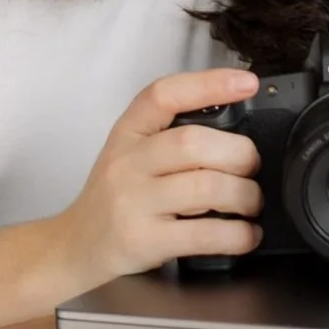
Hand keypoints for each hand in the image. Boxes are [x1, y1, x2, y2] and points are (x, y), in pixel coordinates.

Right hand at [52, 68, 264, 281]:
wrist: (76, 245)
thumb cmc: (116, 196)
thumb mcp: (131, 153)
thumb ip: (171, 135)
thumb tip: (238, 127)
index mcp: (128, 132)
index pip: (165, 95)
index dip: (209, 84)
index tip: (246, 83)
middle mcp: (127, 163)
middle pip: (194, 143)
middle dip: (240, 155)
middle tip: (251, 168)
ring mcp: (133, 203)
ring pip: (206, 188)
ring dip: (245, 196)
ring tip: (251, 203)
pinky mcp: (144, 241)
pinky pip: (203, 234)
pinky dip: (237, 234)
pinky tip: (246, 234)